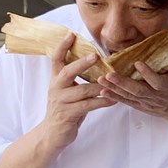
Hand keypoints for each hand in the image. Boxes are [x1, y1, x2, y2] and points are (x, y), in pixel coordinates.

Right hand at [41, 33, 114, 150]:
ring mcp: (61, 101)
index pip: (56, 59)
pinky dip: (102, 102)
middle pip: (67, 71)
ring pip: (83, 90)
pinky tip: (114, 100)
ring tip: (114, 83)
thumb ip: (76, 79)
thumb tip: (94, 62)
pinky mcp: (68, 114)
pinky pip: (88, 106)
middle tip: (95, 55)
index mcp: (56, 80)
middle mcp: (56, 88)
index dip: (62, 46)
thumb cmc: (66, 108)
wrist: (52, 133)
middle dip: (82, 63)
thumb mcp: (68, 91)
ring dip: (100, 86)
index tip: (71, 34)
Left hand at [98, 62, 167, 119]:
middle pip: (138, 90)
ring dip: (114, 88)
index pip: (157, 81)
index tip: (138, 62)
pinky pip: (126, 101)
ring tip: (101, 80)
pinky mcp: (141, 106)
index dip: (148, 73)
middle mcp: (156, 96)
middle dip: (123, 83)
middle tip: (109, 74)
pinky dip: (114, 97)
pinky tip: (103, 91)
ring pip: (129, 96)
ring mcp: (147, 102)